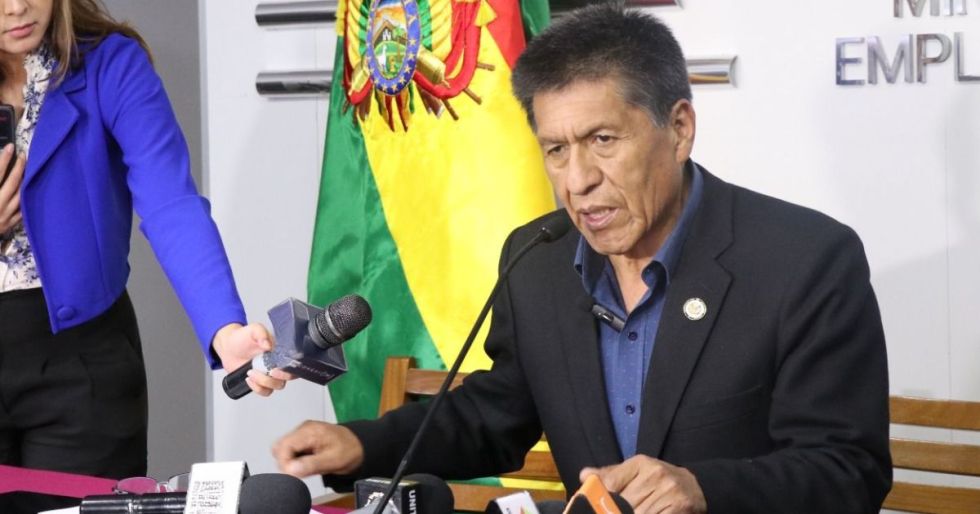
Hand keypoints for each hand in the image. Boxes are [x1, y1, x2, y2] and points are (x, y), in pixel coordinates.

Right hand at [0, 145, 24, 232]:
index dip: (4, 159)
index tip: (10, 147)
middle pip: (13, 182)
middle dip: (20, 166)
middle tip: (24, 155)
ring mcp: (5, 215)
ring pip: (21, 194)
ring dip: (26, 180)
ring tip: (30, 168)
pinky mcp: (10, 223)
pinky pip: (22, 208)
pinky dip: (27, 197)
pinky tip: (32, 188)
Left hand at [212, 322, 293, 395]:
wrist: (228, 346)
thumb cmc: (242, 337)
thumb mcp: (253, 329)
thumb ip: (261, 333)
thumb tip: (268, 344)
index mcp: (280, 351)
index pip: (293, 363)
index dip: (289, 369)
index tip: (277, 368)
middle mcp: (277, 363)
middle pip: (288, 377)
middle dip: (278, 378)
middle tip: (268, 372)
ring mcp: (269, 374)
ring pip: (277, 386)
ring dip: (265, 382)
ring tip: (251, 373)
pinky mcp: (260, 382)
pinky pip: (265, 391)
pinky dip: (258, 388)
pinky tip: (249, 380)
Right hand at [273, 420, 363, 476]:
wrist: (360, 445)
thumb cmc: (349, 451)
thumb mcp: (332, 461)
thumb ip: (311, 464)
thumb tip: (290, 469)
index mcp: (309, 431)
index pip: (283, 446)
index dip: (285, 463)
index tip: (294, 474)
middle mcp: (303, 429)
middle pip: (280, 447)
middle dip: (286, 462)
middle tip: (300, 472)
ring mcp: (302, 433)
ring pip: (283, 449)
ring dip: (290, 461)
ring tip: (305, 467)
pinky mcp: (304, 438)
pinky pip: (291, 449)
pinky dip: (295, 459)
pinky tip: (306, 463)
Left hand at [580, 455, 706, 513]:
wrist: (697, 488)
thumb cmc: (661, 483)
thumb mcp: (637, 473)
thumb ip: (611, 475)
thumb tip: (585, 475)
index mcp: (641, 463)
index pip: (610, 484)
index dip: (600, 501)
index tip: (598, 509)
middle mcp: (656, 474)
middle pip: (622, 504)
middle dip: (616, 513)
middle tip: (613, 512)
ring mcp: (671, 491)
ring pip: (637, 512)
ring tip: (634, 511)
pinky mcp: (682, 507)